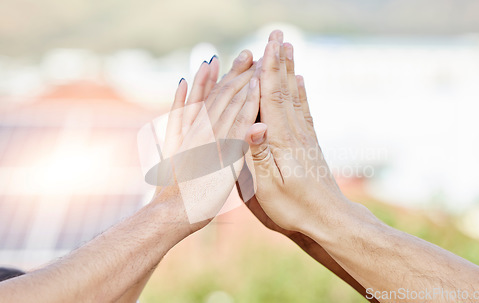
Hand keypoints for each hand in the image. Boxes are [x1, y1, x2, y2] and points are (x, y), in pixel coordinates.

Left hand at [152, 50, 259, 233]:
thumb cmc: (202, 202)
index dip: (254, 87)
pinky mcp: (174, 142)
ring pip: (201, 100)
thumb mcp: (228, 177)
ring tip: (215, 58)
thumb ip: (241, 148)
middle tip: (249, 55)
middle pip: (222, 97)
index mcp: (219, 141)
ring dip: (208, 79)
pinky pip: (177, 113)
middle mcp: (201, 132)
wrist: (170, 215)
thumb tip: (260, 125)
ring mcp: (185, 135)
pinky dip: (180, 96)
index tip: (266, 69)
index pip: (241, 107)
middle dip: (236, 75)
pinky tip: (182, 81)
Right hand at [244, 31, 347, 232]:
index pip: (271, 99)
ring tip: (288, 48)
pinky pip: (303, 111)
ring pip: (294, 96)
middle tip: (278, 35)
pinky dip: (300, 92)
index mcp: (281, 141)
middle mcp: (295, 133)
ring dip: (289, 70)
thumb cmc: (295, 209)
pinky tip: (300, 82)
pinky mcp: (309, 144)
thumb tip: (254, 123)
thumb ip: (259, 154)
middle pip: (285, 90)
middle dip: (279, 61)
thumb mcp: (268, 188)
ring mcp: (304, 137)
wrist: (329, 220)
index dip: (268, 71)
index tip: (266, 45)